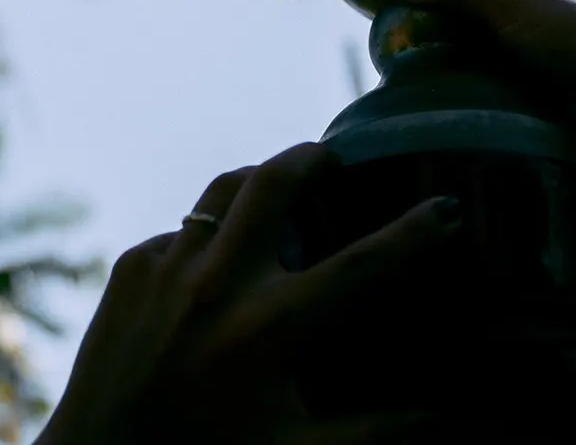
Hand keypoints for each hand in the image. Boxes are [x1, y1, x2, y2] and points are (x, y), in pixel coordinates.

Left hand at [37, 142, 461, 444]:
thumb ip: (367, 431)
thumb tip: (434, 414)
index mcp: (268, 327)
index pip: (360, 265)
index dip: (412, 233)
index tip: (447, 207)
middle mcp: (218, 284)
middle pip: (277, 183)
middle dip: (314, 159)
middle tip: (334, 159)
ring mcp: (167, 267)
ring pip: (225, 189)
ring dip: (259, 180)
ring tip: (280, 185)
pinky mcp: (129, 268)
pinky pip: (179, 233)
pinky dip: (208, 238)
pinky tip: (217, 261)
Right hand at [387, 0, 575, 243]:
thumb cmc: (568, 37)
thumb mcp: (507, 4)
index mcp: (532, 5)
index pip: (476, 4)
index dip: (440, 13)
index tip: (399, 32)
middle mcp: (539, 40)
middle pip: (481, 47)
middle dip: (448, 58)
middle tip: (399, 78)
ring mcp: (547, 80)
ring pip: (492, 84)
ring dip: (466, 94)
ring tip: (418, 110)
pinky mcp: (552, 116)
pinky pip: (507, 118)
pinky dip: (486, 121)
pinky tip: (458, 132)